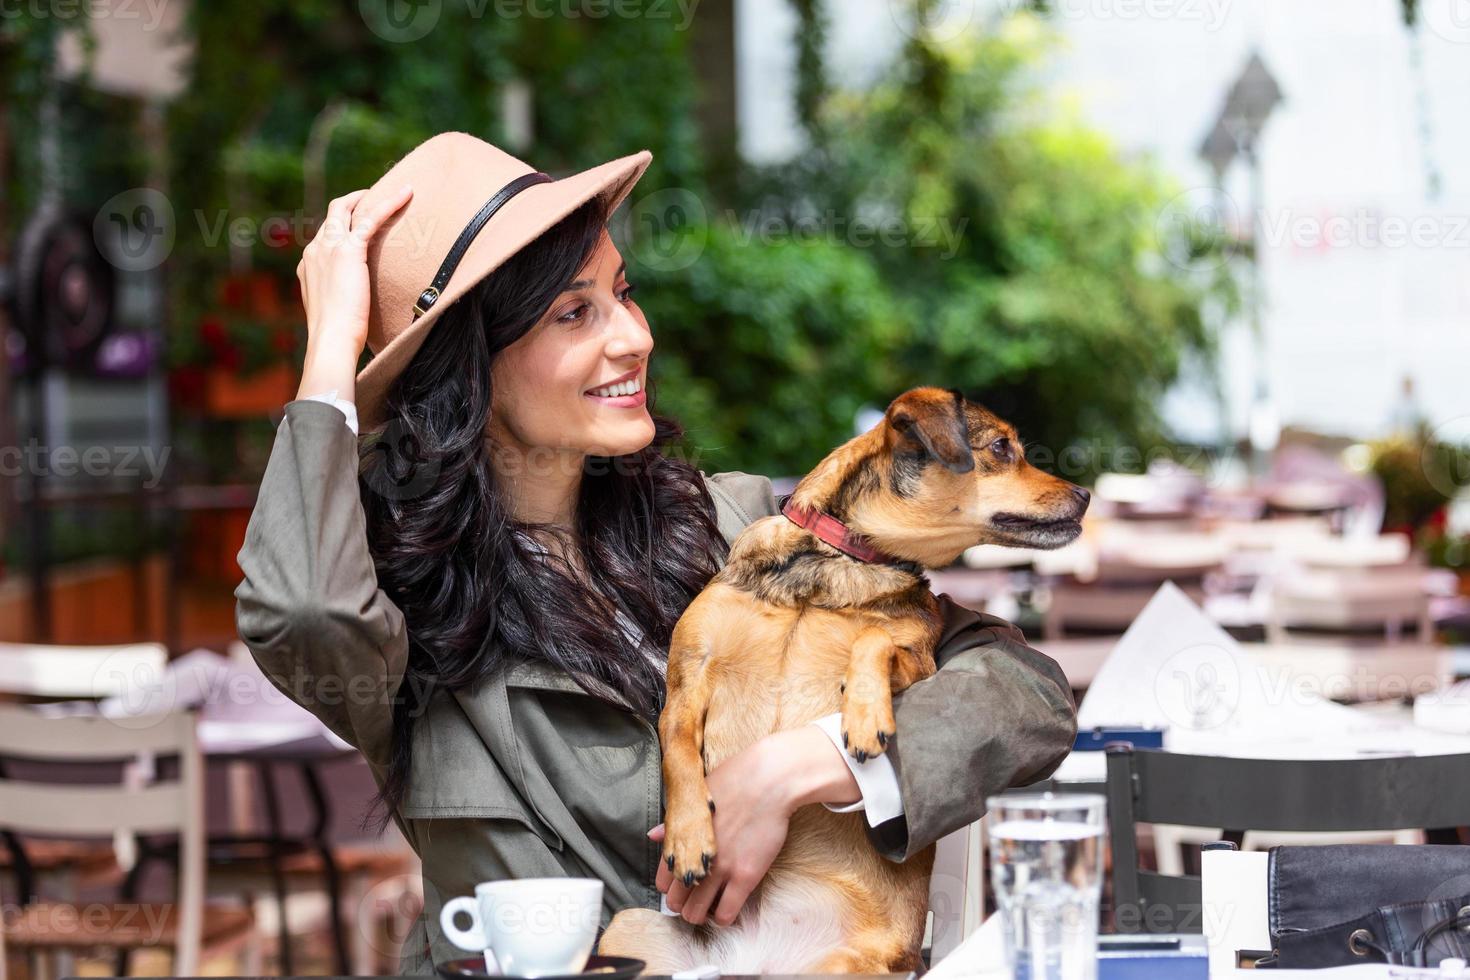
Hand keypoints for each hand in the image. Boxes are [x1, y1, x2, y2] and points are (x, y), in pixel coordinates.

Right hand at [294, 184, 413, 400]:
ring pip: (347, 209)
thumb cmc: (337, 336)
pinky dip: (389, 202)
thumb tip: (355, 307)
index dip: (343, 226)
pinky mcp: (348, 249)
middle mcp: (315, 250)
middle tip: (374, 198)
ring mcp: (329, 247)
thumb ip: (341, 299)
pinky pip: (371, 217)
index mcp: (309, 264)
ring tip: (397, 191)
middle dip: (352, 203)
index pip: (326, 234)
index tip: (361, 224)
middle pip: (333, 214)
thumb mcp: (335, 311)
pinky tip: (408, 194)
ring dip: (370, 197)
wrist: (331, 339)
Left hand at [651, 726, 860, 926]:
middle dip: (683, 904)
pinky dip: (723, 917)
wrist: (769, 779)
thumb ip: (676, 821)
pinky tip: (726, 909)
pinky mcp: (745, 876)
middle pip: (677, 900)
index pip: (663, 878)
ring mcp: (720, 869)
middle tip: (695, 900)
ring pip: (697, 913)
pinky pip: (726, 913)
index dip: (670, 887)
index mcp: (684, 838)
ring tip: (709, 908)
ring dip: (700, 915)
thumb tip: (653, 835)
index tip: (681, 886)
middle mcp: (697, 857)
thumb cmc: (735, 780)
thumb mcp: (698, 797)